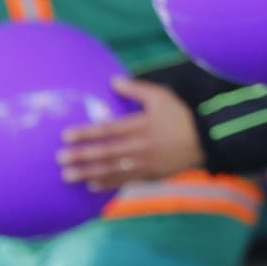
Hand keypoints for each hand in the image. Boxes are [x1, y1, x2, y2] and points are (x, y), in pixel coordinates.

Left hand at [57, 78, 204, 189]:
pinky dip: (108, 183)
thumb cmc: (181, 116)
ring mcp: (145, 163)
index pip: (108, 130)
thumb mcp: (162, 96)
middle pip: (106, 152)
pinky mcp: (150, 175)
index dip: (86, 133)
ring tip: (68, 176)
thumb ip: (136, 89)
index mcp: (141, 125)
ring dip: (88, 173)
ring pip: (112, 169)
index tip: (66, 135)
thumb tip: (113, 80)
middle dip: (81, 156)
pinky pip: (125, 180)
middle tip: (60, 158)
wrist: (206, 141)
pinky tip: (92, 185)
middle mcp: (140, 146)